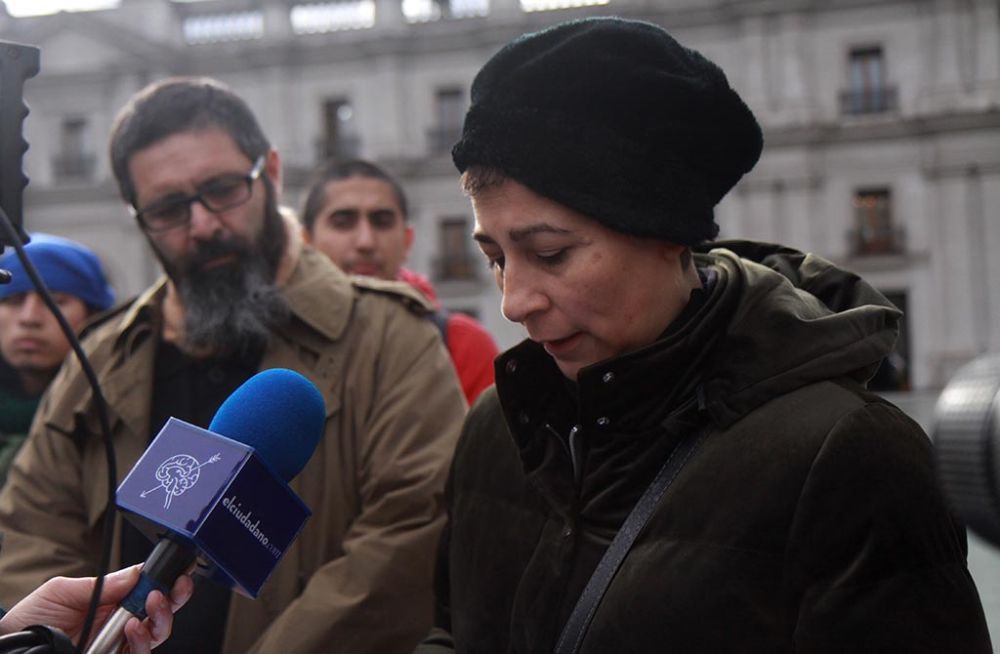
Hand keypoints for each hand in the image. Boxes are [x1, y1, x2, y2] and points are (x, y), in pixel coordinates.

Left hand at [0, 565, 193, 652]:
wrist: (10, 647)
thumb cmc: (30, 621)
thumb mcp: (61, 592)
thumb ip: (101, 584)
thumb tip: (136, 572)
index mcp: (112, 603)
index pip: (148, 590)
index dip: (167, 582)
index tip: (176, 572)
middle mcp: (119, 625)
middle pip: (160, 613)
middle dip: (173, 600)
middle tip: (170, 590)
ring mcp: (118, 646)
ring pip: (156, 636)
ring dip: (160, 620)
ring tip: (149, 607)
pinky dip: (142, 642)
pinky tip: (133, 629)